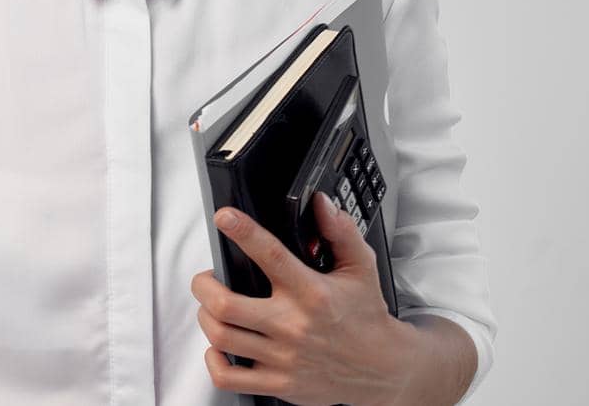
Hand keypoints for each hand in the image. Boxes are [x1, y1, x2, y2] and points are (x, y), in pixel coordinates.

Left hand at [190, 191, 416, 405]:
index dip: (243, 232)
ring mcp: (283, 357)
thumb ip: (340, 232)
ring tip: (212, 307)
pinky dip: (214, 360)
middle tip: (206, 278)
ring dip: (206, 317)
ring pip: (222, 336)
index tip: (225, 218)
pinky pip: (229, 377)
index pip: (271, 255)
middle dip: (204, 286)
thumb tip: (321, 204)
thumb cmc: (366, 317)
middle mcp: (293, 325)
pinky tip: (220, 346)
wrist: (384, 369)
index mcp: (311, 293)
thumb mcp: (361, 268)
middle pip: (226, 305)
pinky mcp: (279, 384)